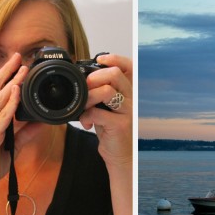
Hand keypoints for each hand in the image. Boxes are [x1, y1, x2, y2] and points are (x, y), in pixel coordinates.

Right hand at [0, 53, 31, 195]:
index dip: (5, 77)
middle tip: (19, 57)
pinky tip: (16, 92)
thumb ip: (26, 133)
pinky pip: (2, 116)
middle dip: (6, 71)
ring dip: (10, 81)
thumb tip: (41, 123)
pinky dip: (10, 102)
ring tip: (21, 69)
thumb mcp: (13, 146)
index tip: (17, 65)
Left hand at [79, 53, 132, 214]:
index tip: (100, 60)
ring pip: (108, 91)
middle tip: (84, 86)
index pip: (129, 67)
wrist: (120, 156)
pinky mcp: (120, 125)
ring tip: (83, 105)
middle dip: (94, 77)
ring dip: (89, 95)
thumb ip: (100, 92)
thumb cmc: (111, 130)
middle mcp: (131, 100)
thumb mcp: (107, 108)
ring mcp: (128, 112)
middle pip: (115, 74)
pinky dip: (86, 115)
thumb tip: (83, 77)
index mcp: (128, 92)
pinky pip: (99, 113)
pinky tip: (86, 122)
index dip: (115, 58)